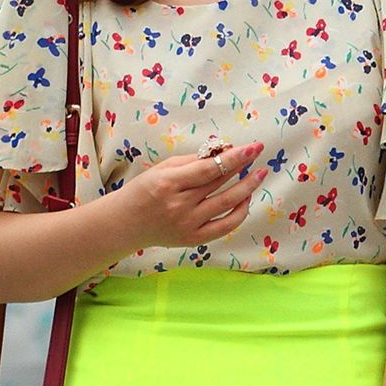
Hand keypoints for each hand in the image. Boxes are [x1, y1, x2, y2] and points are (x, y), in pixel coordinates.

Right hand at [111, 142, 267, 253]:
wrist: (126, 223)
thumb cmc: (145, 191)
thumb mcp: (163, 169)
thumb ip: (193, 161)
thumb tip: (223, 152)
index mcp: (169, 183)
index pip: (209, 169)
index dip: (233, 158)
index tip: (252, 147)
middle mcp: (180, 205)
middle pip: (220, 185)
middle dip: (243, 168)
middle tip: (258, 154)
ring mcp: (188, 224)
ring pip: (226, 204)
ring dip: (247, 188)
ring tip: (258, 175)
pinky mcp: (194, 239)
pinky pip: (225, 226)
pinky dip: (239, 212)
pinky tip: (246, 199)